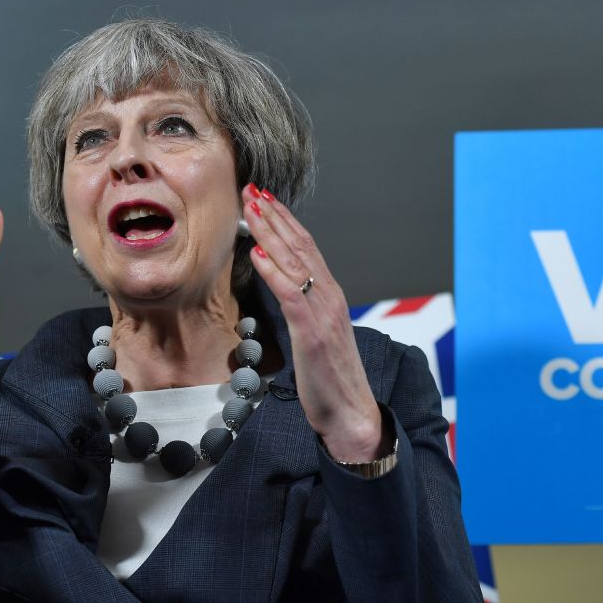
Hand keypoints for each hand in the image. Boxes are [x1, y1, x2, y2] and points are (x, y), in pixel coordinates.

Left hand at [241, 184, 387, 461]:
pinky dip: (274, 270)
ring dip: (270, 232)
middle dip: (274, 216)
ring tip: (250, 208)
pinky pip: (290, 294)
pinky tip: (257, 252)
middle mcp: (329, 296)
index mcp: (329, 296)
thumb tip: (286, 290)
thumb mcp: (316, 335)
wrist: (351, 413)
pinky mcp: (312, 333)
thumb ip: (305, 309)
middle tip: (252, 189)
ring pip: (295, 262)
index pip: (306, 248)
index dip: (284, 221)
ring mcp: (322, 313)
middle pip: (300, 246)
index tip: (264, 199)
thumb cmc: (330, 379)